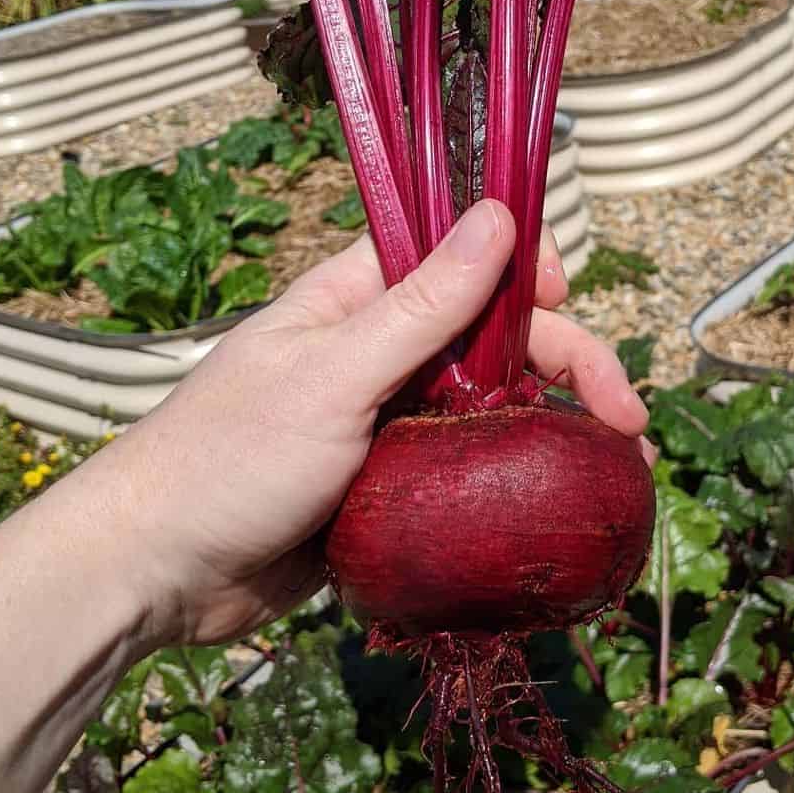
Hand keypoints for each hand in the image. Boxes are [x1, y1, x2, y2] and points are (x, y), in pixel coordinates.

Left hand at [91, 200, 650, 645]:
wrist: (164, 573)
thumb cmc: (231, 461)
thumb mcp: (331, 377)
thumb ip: (418, 308)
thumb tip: (497, 219)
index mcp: (359, 305)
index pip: (461, 264)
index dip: (525, 275)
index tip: (570, 302)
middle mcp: (382, 358)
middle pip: (496, 345)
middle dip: (570, 371)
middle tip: (629, 423)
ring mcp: (392, 428)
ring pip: (492, 414)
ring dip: (556, 435)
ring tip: (619, 473)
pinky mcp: (396, 490)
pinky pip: (469, 474)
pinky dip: (516, 483)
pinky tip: (557, 502)